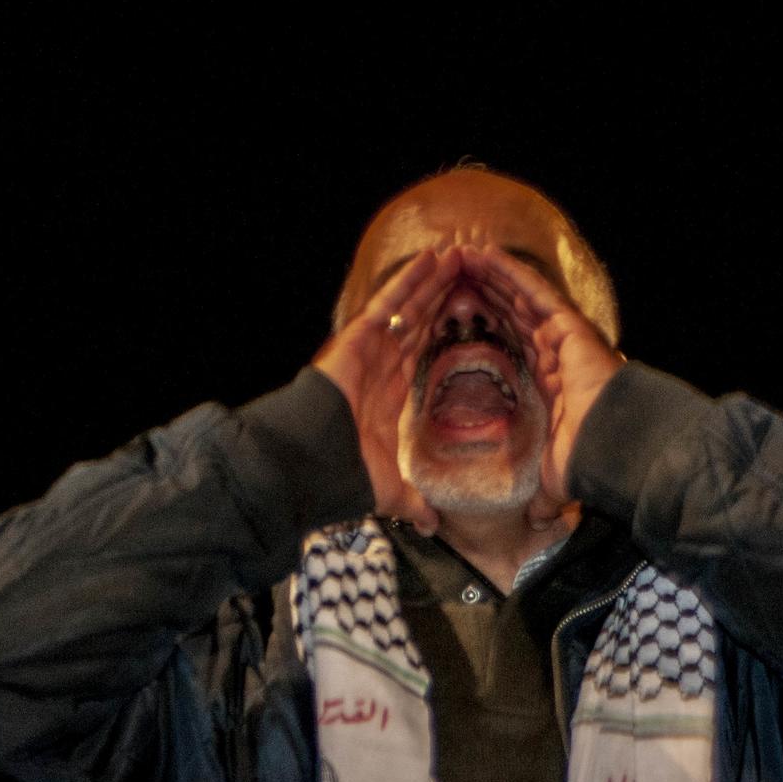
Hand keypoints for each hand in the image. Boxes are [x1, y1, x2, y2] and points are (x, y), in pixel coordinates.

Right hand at [314, 248, 459, 533]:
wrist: (312, 465)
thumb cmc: (344, 475)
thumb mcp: (392, 490)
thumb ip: (414, 502)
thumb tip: (432, 525)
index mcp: (387, 395)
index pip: (421, 354)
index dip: (442, 332)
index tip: (466, 314)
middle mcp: (380, 366)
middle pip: (419, 323)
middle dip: (443, 298)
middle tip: (470, 271)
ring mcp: (369, 349)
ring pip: (409, 307)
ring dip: (434, 282)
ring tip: (460, 255)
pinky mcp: (359, 338)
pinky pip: (389, 303)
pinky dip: (411, 280)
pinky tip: (433, 258)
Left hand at [459, 247, 623, 523]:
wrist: (613, 451)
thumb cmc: (589, 463)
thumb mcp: (556, 478)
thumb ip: (545, 493)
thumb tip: (538, 520)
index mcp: (550, 383)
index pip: (511, 348)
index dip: (487, 330)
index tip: (458, 319)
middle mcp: (556, 354)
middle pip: (512, 316)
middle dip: (483, 296)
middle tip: (451, 276)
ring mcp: (563, 336)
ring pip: (519, 297)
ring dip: (489, 276)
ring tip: (460, 255)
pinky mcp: (567, 325)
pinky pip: (532, 290)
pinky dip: (507, 271)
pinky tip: (483, 255)